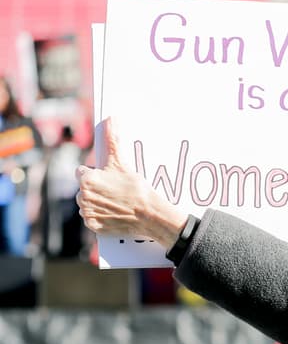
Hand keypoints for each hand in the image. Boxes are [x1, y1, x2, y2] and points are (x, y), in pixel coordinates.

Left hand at [77, 119, 186, 248]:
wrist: (150, 215)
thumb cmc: (137, 187)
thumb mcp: (122, 162)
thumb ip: (112, 139)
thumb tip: (110, 118)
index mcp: (86, 179)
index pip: (83, 172)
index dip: (96, 174)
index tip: (109, 178)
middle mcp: (82, 196)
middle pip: (84, 188)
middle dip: (96, 188)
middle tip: (116, 191)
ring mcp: (87, 213)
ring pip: (87, 203)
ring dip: (97, 202)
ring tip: (116, 202)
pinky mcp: (93, 226)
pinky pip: (92, 219)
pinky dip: (101, 216)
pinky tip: (114, 213)